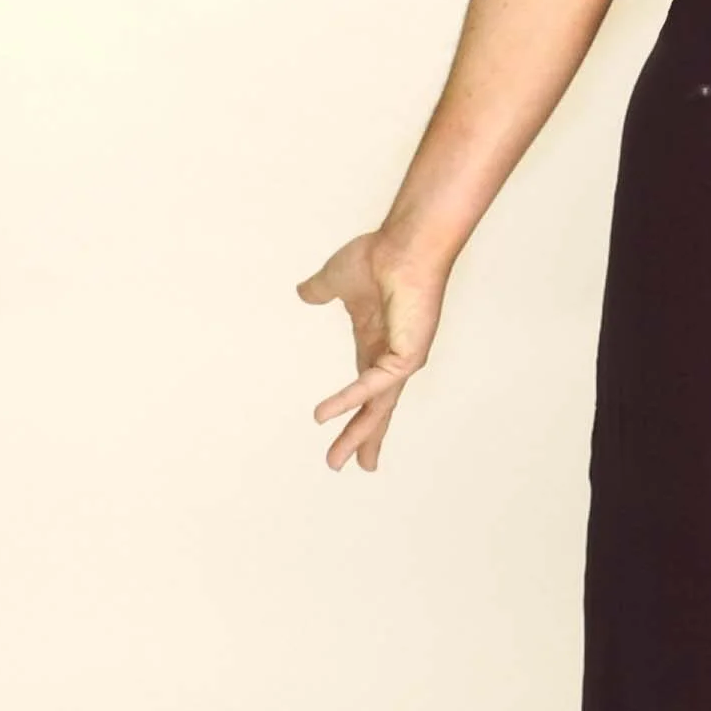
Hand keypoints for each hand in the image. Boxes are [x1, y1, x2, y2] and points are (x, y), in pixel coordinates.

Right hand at [295, 233, 448, 471]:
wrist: (405, 243)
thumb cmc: (379, 257)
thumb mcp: (334, 281)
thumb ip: (319, 291)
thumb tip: (304, 293)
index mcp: (378, 345)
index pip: (368, 392)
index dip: (357, 417)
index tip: (352, 443)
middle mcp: (392, 358)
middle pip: (376, 409)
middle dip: (361, 439)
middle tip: (344, 467)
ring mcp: (402, 358)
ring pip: (377, 408)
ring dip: (356, 434)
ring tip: (337, 461)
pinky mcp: (406, 355)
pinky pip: (372, 386)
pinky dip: (350, 400)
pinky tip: (326, 414)